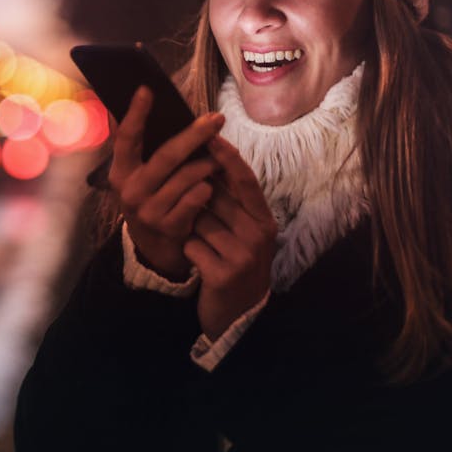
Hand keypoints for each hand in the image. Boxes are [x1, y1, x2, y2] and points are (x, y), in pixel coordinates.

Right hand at [108, 86, 224, 279]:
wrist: (155, 249)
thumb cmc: (152, 199)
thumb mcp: (138, 176)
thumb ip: (138, 146)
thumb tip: (132, 103)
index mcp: (120, 172)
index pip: (126, 138)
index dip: (135, 113)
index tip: (147, 89)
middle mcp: (130, 190)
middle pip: (167, 155)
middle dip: (195, 134)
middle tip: (217, 118)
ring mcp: (149, 211)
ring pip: (187, 176)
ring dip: (208, 164)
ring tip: (218, 158)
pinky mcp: (169, 227)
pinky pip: (197, 197)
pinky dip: (207, 188)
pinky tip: (211, 186)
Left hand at [183, 136, 276, 338]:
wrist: (238, 317)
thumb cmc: (235, 263)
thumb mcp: (243, 231)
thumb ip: (231, 202)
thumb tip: (209, 159)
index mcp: (264, 220)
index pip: (245, 180)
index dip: (227, 157)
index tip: (210, 135)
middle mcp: (258, 235)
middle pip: (215, 198)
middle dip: (198, 200)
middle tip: (198, 213)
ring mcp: (242, 256)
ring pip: (199, 222)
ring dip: (192, 230)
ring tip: (205, 246)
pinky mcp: (223, 275)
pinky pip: (191, 247)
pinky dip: (188, 251)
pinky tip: (198, 262)